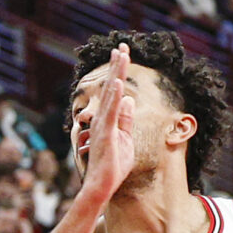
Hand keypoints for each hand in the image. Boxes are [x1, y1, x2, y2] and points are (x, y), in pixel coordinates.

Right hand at [75, 42, 136, 203]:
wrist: (101, 186)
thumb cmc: (112, 167)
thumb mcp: (125, 139)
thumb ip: (126, 120)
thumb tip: (131, 100)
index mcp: (108, 120)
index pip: (115, 91)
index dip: (119, 72)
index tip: (123, 54)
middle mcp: (102, 119)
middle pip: (111, 87)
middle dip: (117, 66)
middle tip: (122, 45)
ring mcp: (102, 126)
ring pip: (111, 95)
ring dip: (116, 74)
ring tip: (120, 55)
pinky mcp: (105, 135)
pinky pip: (111, 112)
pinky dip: (114, 97)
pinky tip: (118, 82)